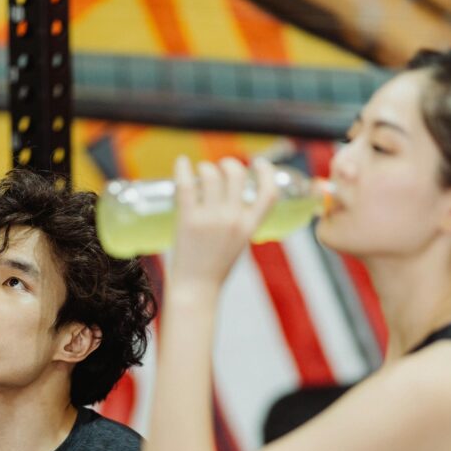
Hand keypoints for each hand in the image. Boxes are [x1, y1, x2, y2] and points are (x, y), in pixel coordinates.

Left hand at [171, 155, 278, 288]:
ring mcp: (210, 219)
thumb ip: (240, 222)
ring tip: (200, 172)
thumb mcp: (239, 244)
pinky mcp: (188, 219)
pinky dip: (182, 169)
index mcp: (249, 227)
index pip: (268, 193)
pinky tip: (182, 162)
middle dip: (229, 164)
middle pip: (236, 175)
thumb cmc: (215, 268)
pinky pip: (186, 185)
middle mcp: (232, 220)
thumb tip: (231, 197)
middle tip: (220, 167)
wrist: (196, 288)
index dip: (267, 172)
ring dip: (205, 167)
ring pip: (210, 175)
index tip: (260, 163)